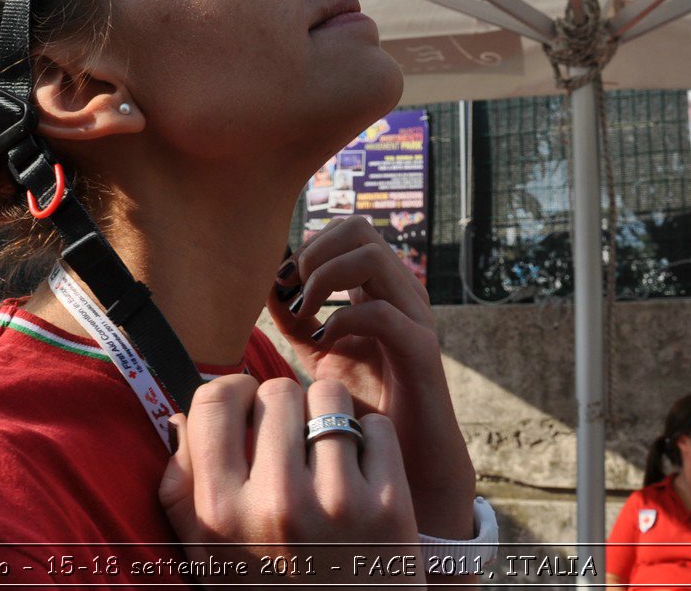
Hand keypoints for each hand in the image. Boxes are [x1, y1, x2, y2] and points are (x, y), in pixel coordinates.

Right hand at [158, 375, 419, 584]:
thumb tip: (181, 415)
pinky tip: (364, 473)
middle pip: (277, 391)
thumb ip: (182, 488)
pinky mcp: (389, 507)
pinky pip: (377, 427)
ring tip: (327, 450)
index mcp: (220, 515)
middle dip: (283, 406)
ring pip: (330, 397)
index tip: (244, 405)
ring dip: (329, 414)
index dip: (231, 391)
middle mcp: (275, 505)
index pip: (213, 401)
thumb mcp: (208, 558)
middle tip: (291, 439)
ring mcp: (336, 504)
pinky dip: (372, 441)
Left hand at [269, 218, 476, 537]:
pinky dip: (342, 320)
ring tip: (304, 313)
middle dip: (314, 253)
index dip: (308, 246)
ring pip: (371, 257)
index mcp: (379, 287)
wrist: (408, 461)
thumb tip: (269, 286)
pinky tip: (324, 343)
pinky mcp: (420, 351)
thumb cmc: (367, 404)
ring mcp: (415, 317)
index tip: (281, 284)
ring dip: (325, 278)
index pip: (347, 230)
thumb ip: (297, 319)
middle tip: (293, 294)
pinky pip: (381, 313)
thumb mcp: (321, 352)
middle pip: (359, 229)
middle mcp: (401, 292)